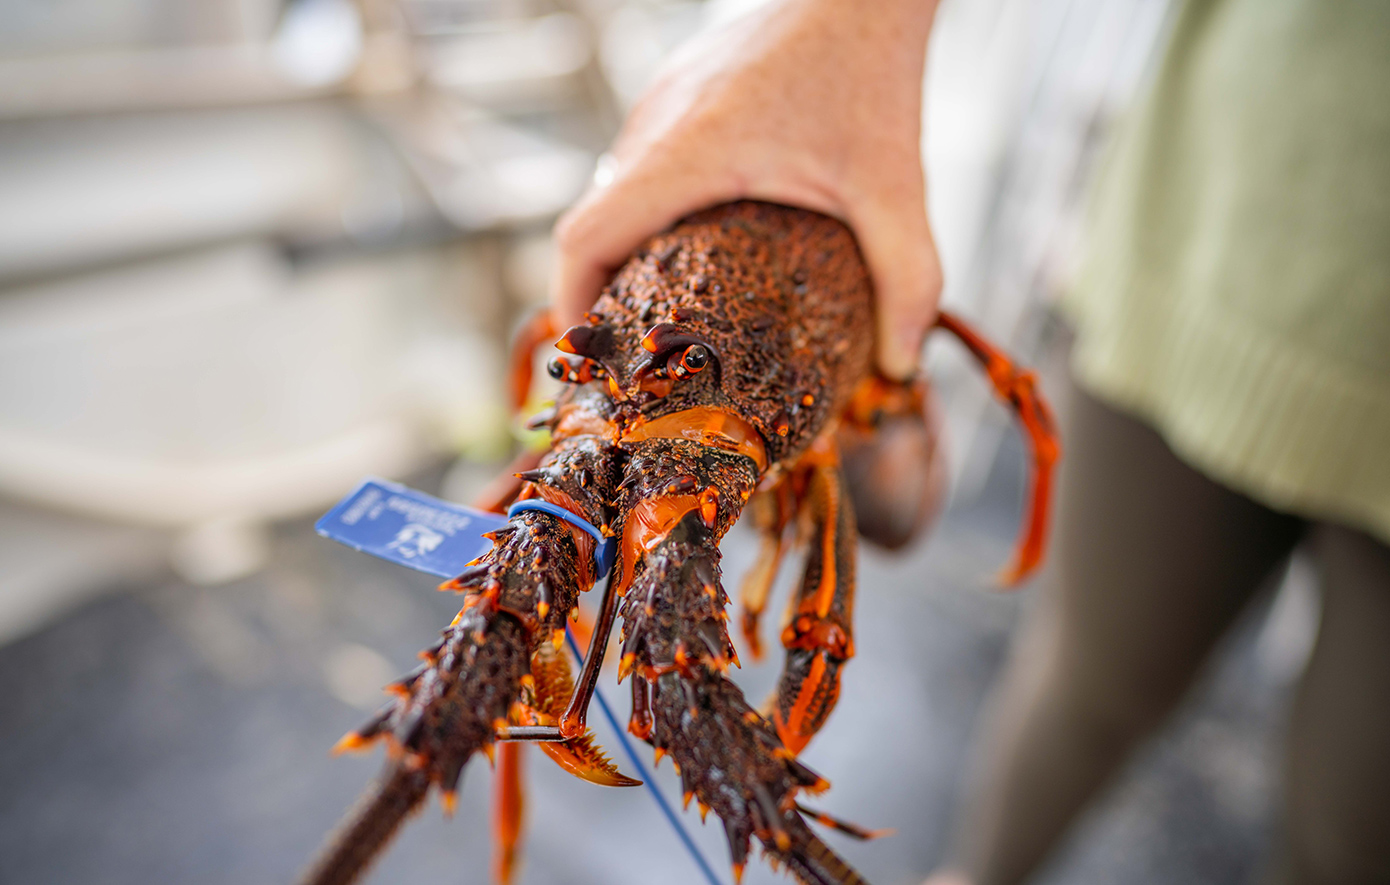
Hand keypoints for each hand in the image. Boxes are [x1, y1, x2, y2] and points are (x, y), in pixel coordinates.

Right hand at [550, 0, 942, 379]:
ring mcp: (660, 101)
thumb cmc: (871, 71)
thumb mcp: (893, 188)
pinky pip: (640, 160)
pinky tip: (697, 239)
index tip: (593, 348)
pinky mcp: (676, 89)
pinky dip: (649, 210)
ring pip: (613, 190)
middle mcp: (657, 123)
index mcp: (688, 153)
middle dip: (601, 289)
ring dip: (625, 248)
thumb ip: (905, 279)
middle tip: (636, 347)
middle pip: (592, 222)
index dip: (572, 301)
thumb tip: (901, 362)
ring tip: (664, 304)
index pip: (584, 238)